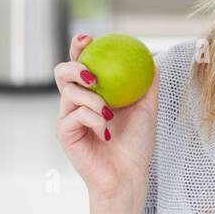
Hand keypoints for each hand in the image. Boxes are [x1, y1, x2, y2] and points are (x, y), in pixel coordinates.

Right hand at [54, 33, 157, 206]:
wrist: (129, 175)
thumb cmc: (136, 144)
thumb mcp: (147, 110)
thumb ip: (147, 85)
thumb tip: (151, 58)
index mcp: (93, 92)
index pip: (82, 63)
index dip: (79, 47)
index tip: (89, 38)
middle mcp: (77, 101)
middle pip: (63, 72)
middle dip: (74, 66)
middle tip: (93, 73)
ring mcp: (68, 116)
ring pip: (69, 92)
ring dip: (92, 99)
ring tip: (109, 113)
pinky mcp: (64, 133)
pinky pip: (75, 115)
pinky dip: (94, 120)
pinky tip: (106, 132)